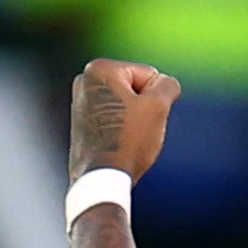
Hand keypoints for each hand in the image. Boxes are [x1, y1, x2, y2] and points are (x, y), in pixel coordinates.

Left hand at [69, 59, 179, 183]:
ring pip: (124, 107)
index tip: (144, 117)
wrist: (102, 179)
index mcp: (100, 68)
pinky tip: (119, 146)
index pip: (148, 75)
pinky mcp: (80, 125)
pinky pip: (112, 122)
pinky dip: (120, 132)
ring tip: (128, 139)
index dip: (155, 99)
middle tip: (138, 129)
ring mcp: (79, 104)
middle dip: (143, 108)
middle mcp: (84, 81)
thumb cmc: (127, 141)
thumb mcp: (158, 107)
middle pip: (134, 90)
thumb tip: (165, 83)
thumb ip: (167, 86)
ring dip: (133, 122)